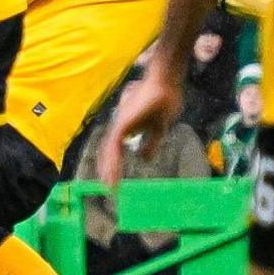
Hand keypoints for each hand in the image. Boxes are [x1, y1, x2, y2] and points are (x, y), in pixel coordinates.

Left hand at [98, 69, 183, 189]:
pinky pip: (113, 147)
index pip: (116, 150)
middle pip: (109, 152)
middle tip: (109, 188)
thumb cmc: (161, 102)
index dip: (115, 164)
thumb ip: (150, 143)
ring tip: (110, 186)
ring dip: (109, 169)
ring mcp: (118, 125)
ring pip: (108, 152)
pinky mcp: (121, 124)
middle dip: (108, 170)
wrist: (165, 86)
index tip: (115, 180)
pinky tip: (114, 173)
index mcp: (127, 128)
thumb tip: (144, 159)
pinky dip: (112, 162)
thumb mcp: (157, 129)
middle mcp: (119, 127)